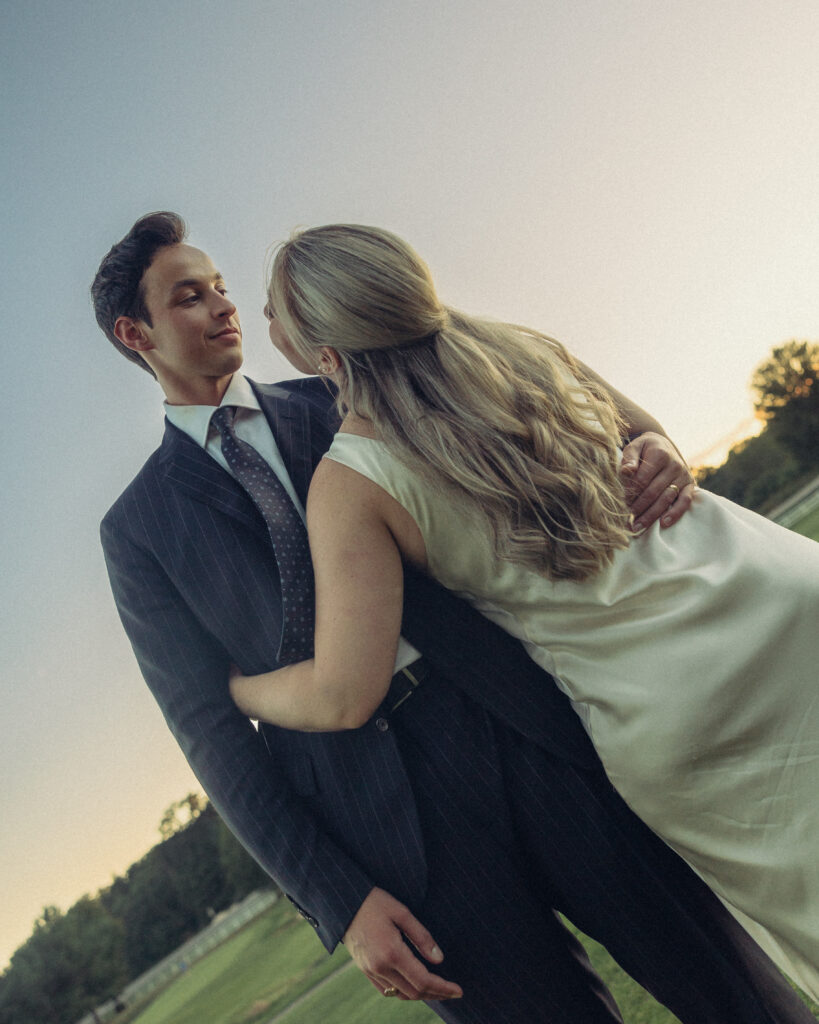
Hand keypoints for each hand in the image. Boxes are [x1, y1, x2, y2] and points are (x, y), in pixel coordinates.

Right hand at [343, 887, 462, 1001]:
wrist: (344, 904)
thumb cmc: (375, 902)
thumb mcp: (402, 912)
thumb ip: (422, 937)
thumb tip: (439, 960)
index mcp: (391, 952)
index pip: (423, 981)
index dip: (443, 988)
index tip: (458, 991)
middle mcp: (380, 967)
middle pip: (414, 992)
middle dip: (436, 994)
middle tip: (452, 991)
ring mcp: (370, 971)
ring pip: (400, 994)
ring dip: (421, 995)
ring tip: (437, 989)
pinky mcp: (365, 970)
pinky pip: (387, 991)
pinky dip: (403, 992)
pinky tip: (414, 985)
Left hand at [620, 432, 696, 532]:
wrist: (663, 445)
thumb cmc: (644, 449)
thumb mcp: (635, 447)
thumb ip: (629, 457)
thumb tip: (627, 471)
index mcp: (660, 454)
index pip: (642, 479)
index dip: (629, 493)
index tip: (619, 504)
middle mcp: (675, 465)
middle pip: (653, 492)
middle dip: (637, 508)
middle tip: (625, 521)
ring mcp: (684, 476)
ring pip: (666, 499)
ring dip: (651, 515)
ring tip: (637, 527)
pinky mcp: (690, 485)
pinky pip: (685, 501)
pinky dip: (675, 513)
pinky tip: (663, 523)